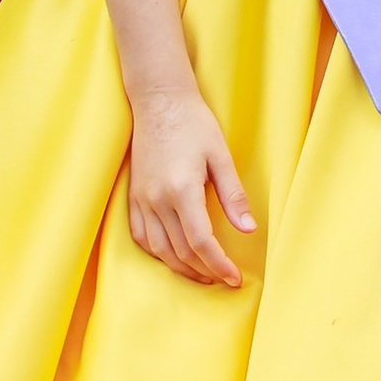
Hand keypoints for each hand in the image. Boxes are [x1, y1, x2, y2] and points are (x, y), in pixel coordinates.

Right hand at [125, 92, 255, 286]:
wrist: (159, 101)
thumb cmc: (194, 123)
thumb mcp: (221, 156)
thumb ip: (233, 196)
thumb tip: (248, 229)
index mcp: (182, 190)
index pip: (202, 242)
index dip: (219, 265)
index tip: (234, 278)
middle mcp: (157, 200)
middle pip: (181, 252)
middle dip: (205, 271)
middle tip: (224, 278)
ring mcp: (141, 200)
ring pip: (160, 250)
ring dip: (182, 268)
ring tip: (203, 274)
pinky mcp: (132, 197)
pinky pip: (141, 236)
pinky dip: (158, 253)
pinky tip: (173, 256)